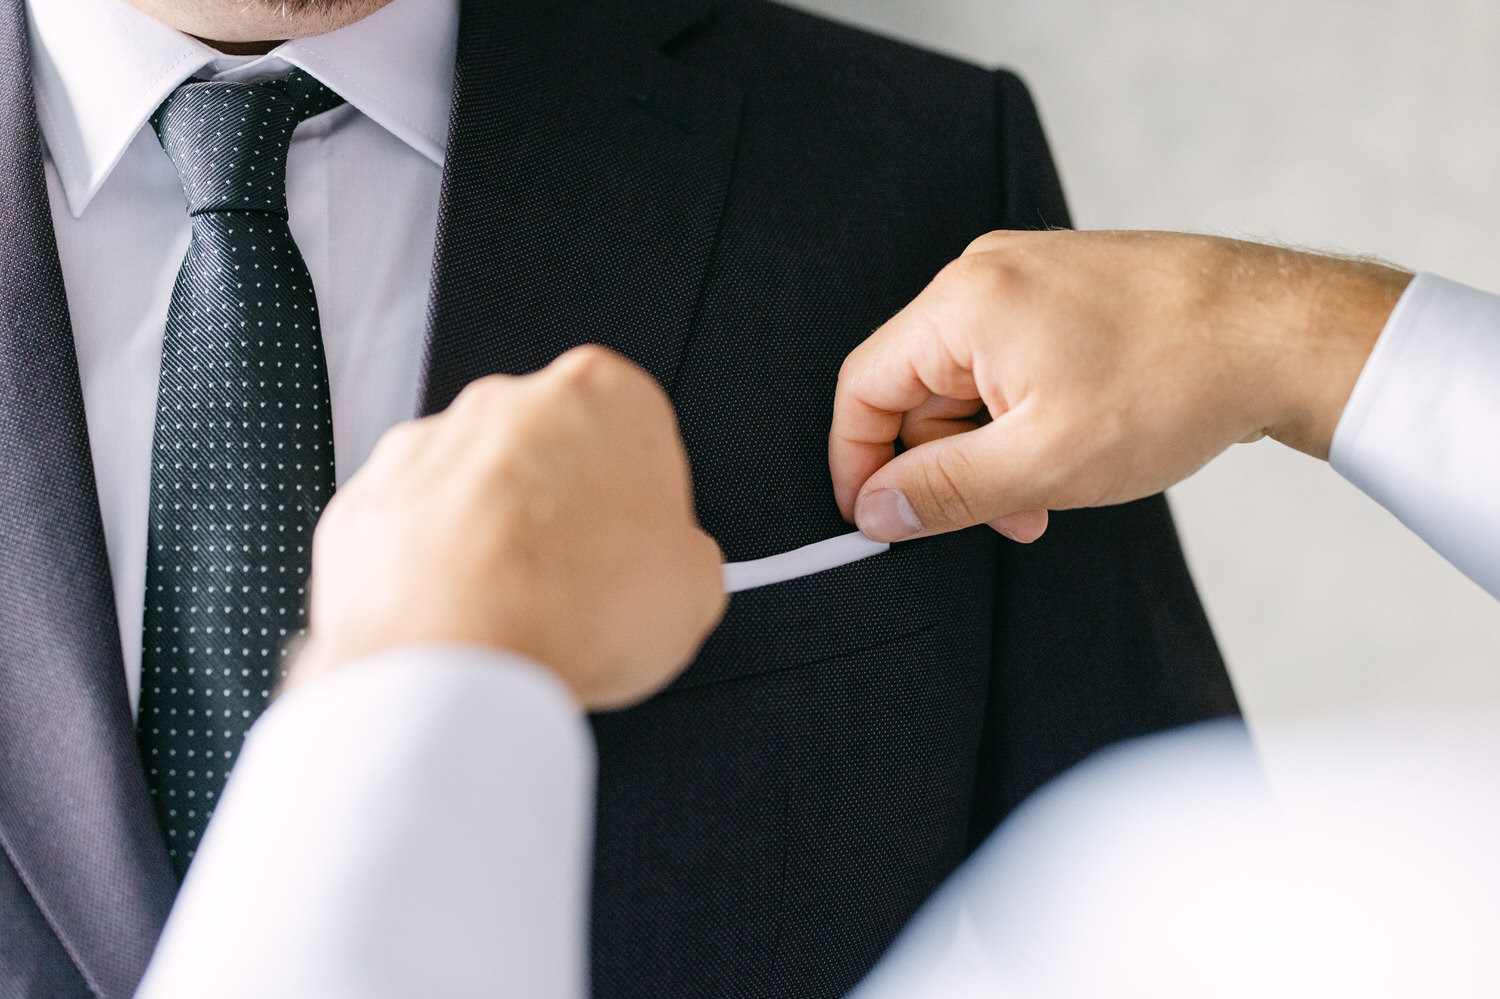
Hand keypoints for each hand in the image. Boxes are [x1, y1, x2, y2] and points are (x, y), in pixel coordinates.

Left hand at [293, 347, 726, 710]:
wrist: (453, 665)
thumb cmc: (570, 610)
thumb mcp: (693, 590)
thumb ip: (681, 553)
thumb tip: (668, 570)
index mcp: (603, 394)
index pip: (636, 431)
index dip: (642, 500)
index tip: (639, 546)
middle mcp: (506, 401)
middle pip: (549, 449)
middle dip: (561, 507)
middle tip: (581, 583)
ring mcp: (426, 447)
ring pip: (473, 486)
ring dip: (492, 535)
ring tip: (516, 614)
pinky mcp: (364, 500)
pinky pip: (409, 529)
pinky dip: (429, 568)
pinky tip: (461, 620)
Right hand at [829, 230, 1410, 542]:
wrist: (1285, 333)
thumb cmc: (1175, 382)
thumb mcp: (1043, 462)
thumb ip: (944, 492)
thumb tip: (875, 512)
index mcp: (962, 302)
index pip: (862, 389)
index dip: (858, 465)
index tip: (876, 521)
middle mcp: (985, 275)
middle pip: (917, 390)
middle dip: (951, 467)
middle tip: (1008, 517)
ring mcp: (1029, 277)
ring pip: (970, 385)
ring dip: (996, 450)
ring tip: (1055, 490)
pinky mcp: (1066, 292)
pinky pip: (1012, 366)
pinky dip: (1028, 418)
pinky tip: (1076, 449)